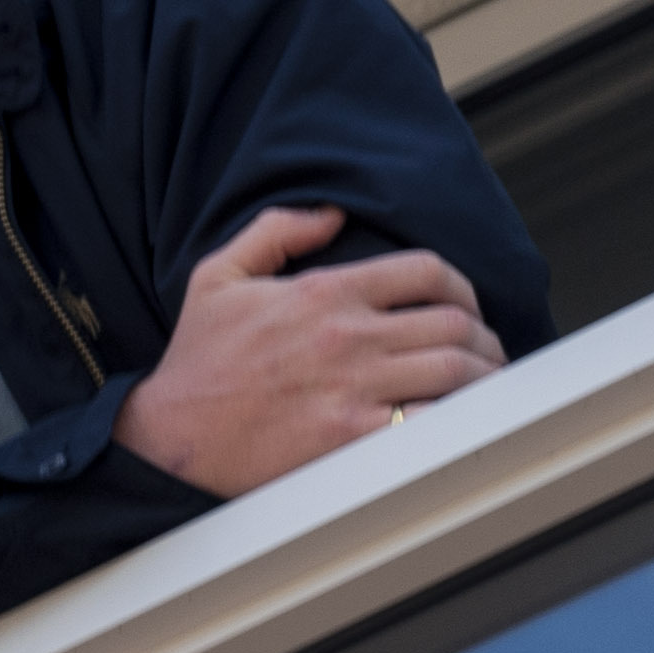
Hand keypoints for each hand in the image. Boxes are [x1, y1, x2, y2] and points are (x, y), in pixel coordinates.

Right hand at [114, 205, 504, 501]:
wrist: (168, 439)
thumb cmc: (195, 363)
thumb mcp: (218, 277)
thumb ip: (275, 232)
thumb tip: (330, 212)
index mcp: (323, 293)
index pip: (426, 272)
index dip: (462, 285)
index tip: (464, 305)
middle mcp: (346, 336)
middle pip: (453, 323)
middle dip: (482, 335)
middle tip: (484, 350)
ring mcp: (352, 389)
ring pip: (455, 371)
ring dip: (483, 376)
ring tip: (486, 386)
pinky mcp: (350, 440)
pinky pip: (430, 422)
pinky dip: (458, 418)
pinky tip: (460, 420)